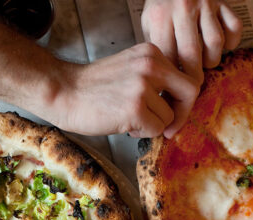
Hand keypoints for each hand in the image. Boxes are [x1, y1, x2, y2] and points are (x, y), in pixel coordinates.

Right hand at [46, 43, 199, 137]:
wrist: (63, 93)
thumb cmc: (92, 87)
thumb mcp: (130, 70)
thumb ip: (154, 80)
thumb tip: (179, 105)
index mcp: (151, 53)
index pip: (186, 76)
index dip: (183, 98)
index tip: (172, 110)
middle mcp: (151, 65)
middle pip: (190, 92)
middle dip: (181, 114)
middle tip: (167, 126)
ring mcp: (143, 86)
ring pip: (170, 117)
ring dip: (153, 125)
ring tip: (130, 120)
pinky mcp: (136, 108)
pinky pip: (155, 129)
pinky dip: (142, 133)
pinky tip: (124, 125)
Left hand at [141, 0, 242, 79]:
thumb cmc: (162, 6)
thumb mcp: (149, 23)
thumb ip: (156, 48)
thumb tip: (164, 81)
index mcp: (160, 16)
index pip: (168, 57)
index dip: (172, 78)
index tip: (173, 89)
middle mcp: (183, 8)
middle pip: (192, 54)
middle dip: (193, 77)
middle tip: (192, 85)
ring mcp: (205, 4)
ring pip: (215, 42)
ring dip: (211, 59)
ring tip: (204, 62)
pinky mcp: (222, 1)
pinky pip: (234, 27)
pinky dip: (232, 42)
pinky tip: (223, 46)